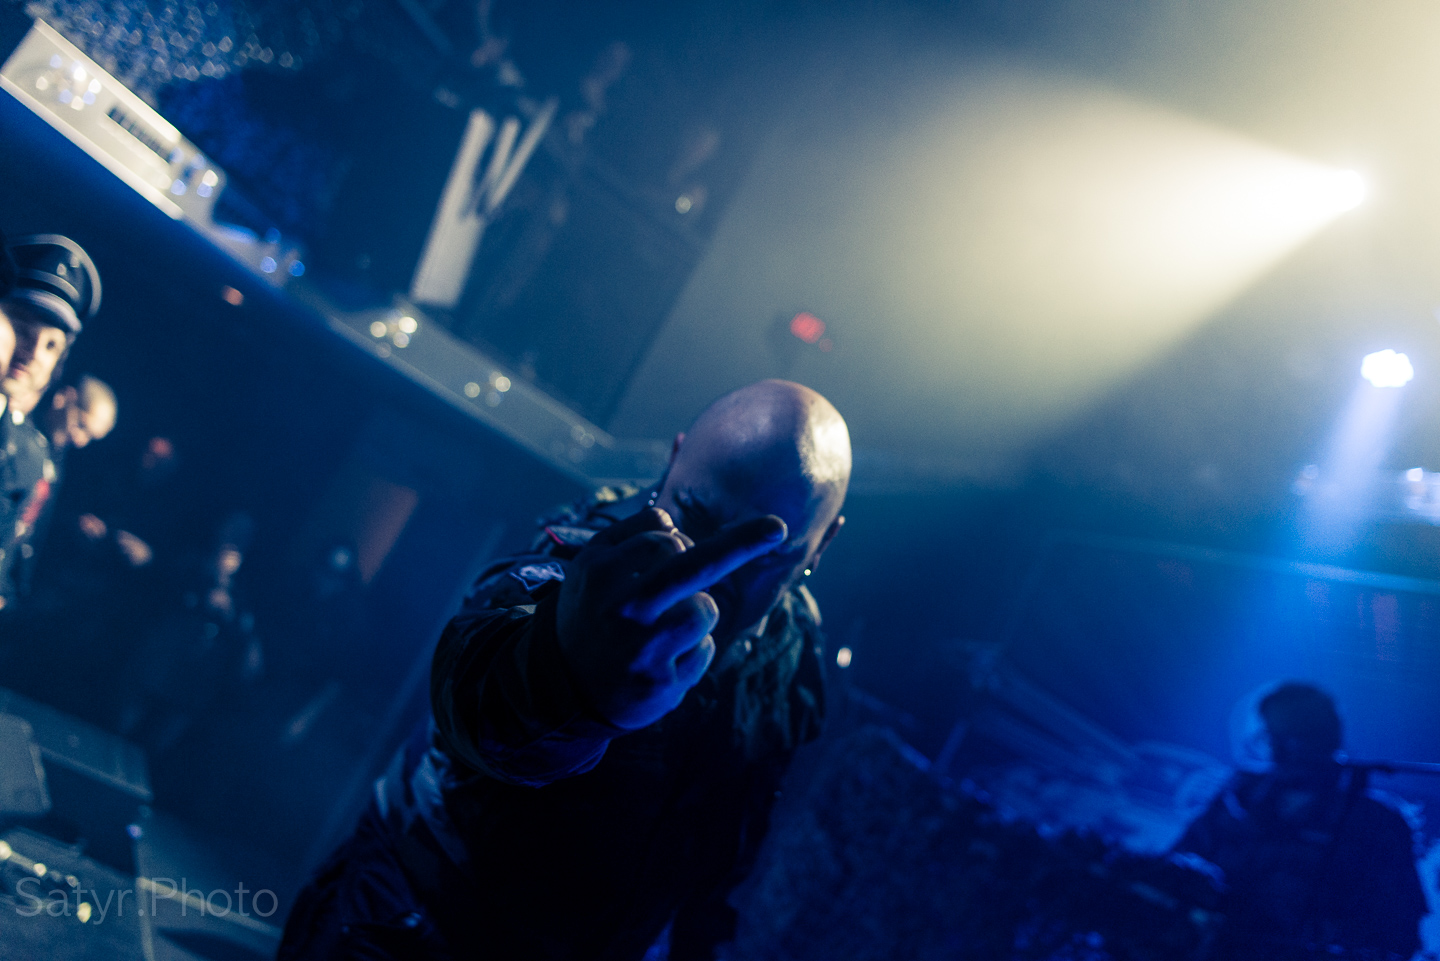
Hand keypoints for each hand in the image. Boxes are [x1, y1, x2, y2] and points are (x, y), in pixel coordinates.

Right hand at [555, 507, 786, 729]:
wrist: (565, 686)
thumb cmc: (591, 611)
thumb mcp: (593, 564)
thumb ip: (631, 533)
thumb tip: (675, 522)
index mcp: (600, 571)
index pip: (663, 537)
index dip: (678, 542)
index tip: (687, 544)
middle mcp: (620, 607)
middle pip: (693, 563)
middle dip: (743, 541)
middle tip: (778, 527)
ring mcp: (641, 648)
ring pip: (705, 608)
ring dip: (699, 611)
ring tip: (667, 627)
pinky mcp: (660, 684)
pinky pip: (705, 649)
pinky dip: (695, 649)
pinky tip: (664, 659)